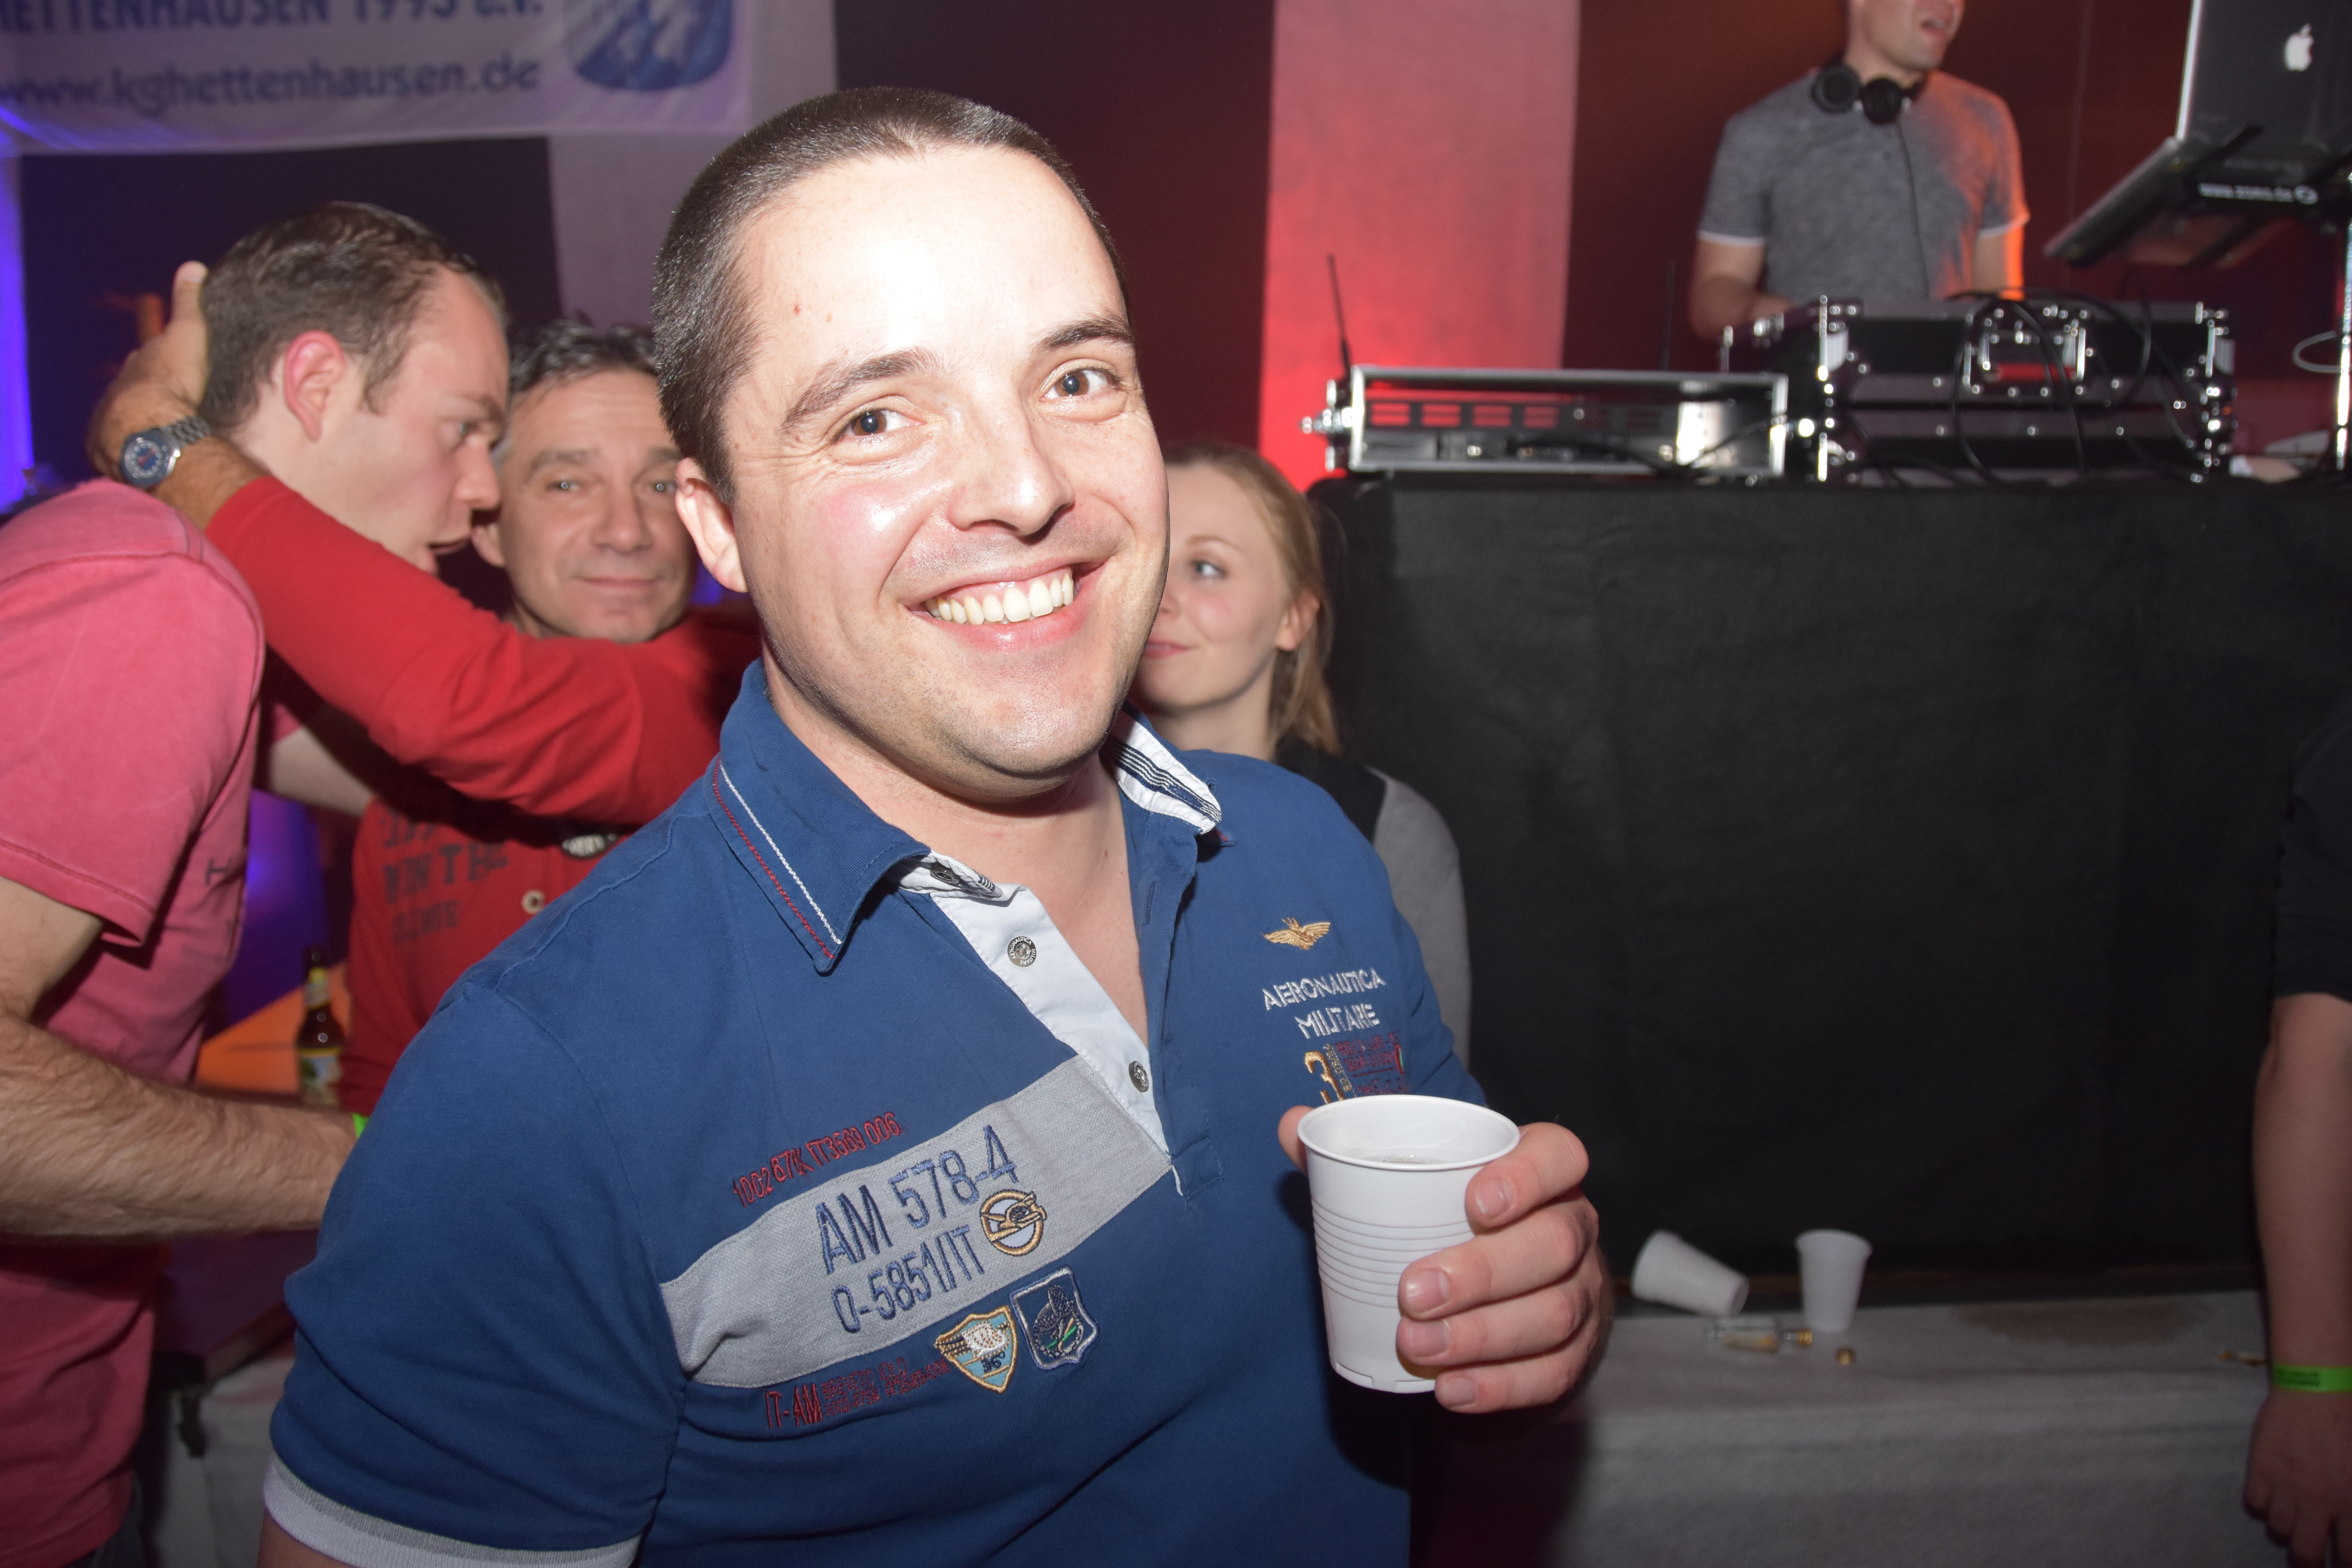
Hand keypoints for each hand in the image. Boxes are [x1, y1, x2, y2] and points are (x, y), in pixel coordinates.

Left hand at [86, 260, 209, 474]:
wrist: (147, 424)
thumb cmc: (172, 379)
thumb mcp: (187, 334)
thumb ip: (188, 303)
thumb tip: (193, 267)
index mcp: (140, 363)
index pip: (146, 357)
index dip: (156, 358)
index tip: (166, 362)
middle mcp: (120, 388)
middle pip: (133, 386)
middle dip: (145, 391)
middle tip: (164, 399)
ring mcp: (112, 418)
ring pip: (124, 416)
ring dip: (137, 421)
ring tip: (157, 432)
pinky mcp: (109, 448)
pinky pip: (119, 446)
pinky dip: (130, 447)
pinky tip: (143, 455)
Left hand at [1278, 1107, 1611, 1411]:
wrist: (1512, 1278)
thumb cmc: (1456, 1215)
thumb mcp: (1419, 1176)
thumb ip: (1357, 1151)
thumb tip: (1291, 1125)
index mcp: (1543, 1170)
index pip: (1558, 1156)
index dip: (1526, 1177)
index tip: (1474, 1203)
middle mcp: (1573, 1226)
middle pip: (1552, 1245)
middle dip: (1483, 1274)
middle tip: (1411, 1295)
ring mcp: (1581, 1291)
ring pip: (1553, 1314)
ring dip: (1482, 1337)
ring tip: (1416, 1348)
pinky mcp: (1576, 1350)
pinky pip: (1553, 1372)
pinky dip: (1501, 1386)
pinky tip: (1450, 1391)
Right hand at [2247, 1389, 2351, 1564]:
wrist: (2320, 1387)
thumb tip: (2349, 1517)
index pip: (2348, 1553)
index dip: (2343, 1563)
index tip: (2340, 1562)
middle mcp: (2319, 1502)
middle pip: (2307, 1551)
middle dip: (2309, 1560)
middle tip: (2310, 1557)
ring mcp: (2287, 1485)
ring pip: (2278, 1528)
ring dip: (2286, 1527)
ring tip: (2291, 1518)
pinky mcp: (2261, 1467)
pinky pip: (2255, 1503)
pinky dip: (2262, 1503)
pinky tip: (2272, 1493)